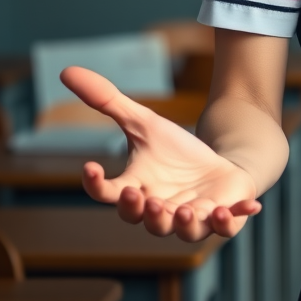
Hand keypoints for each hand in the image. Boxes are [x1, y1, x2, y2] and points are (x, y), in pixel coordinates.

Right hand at [60, 66, 260, 240]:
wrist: (216, 168)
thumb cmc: (175, 151)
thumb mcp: (145, 122)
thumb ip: (108, 102)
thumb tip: (66, 71)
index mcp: (135, 189)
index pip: (106, 193)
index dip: (96, 184)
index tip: (90, 167)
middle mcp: (159, 210)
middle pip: (143, 218)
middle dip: (142, 211)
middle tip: (146, 199)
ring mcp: (190, 218)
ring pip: (181, 229)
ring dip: (181, 222)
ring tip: (183, 210)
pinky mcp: (221, 218)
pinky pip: (224, 227)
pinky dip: (228, 221)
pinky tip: (234, 209)